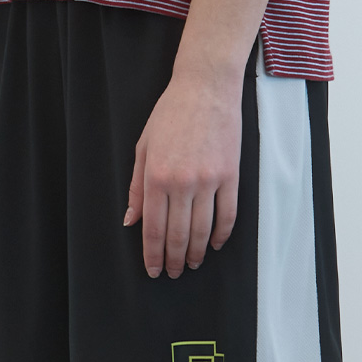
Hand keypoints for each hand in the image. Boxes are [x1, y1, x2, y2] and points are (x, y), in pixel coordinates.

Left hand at [125, 70, 241, 277]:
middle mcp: (182, 184)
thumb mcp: (143, 148)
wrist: (205, 89)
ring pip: (203, 231)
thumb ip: (137, 188)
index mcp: (156, 178)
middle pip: (177, 235)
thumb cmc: (170, 114)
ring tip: (192, 264)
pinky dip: (222, 235)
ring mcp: (209, 181)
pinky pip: (228, 215)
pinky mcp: (231, 176)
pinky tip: (215, 245)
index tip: (153, 270)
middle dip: (173, 260)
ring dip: (196, 253)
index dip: (152, 255)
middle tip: (173, 273)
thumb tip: (131, 220)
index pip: (153, 229)